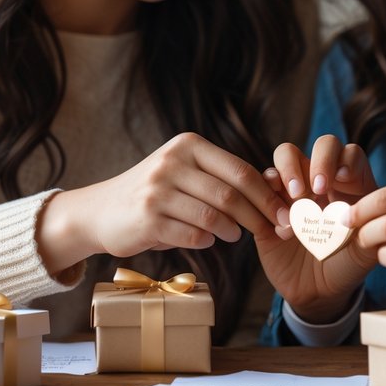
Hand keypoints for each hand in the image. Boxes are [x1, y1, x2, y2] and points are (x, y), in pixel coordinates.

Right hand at [37, 132, 288, 271]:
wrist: (100, 210)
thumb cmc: (155, 193)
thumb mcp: (183, 171)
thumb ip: (219, 176)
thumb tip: (274, 187)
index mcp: (188, 145)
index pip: (240, 170)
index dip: (267, 194)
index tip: (285, 213)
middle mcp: (172, 162)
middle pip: (231, 194)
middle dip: (259, 216)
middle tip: (275, 231)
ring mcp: (157, 190)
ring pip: (213, 216)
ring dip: (233, 230)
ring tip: (236, 235)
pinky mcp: (147, 218)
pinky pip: (191, 235)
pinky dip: (206, 241)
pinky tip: (207, 241)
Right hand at [253, 134, 378, 323]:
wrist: (316, 293)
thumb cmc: (345, 268)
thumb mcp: (364, 253)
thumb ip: (370, 230)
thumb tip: (370, 210)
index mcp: (352, 186)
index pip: (350, 154)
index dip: (345, 160)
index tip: (342, 179)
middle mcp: (323, 180)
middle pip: (322, 145)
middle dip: (319, 160)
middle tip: (315, 189)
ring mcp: (294, 189)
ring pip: (286, 154)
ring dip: (289, 170)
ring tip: (295, 198)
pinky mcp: (268, 203)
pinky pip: (260, 183)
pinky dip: (266, 194)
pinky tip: (279, 226)